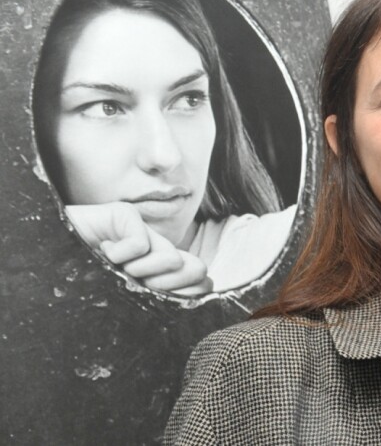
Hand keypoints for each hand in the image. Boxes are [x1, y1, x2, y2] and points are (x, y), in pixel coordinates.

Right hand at [65, 203, 211, 296]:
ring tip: (115, 267)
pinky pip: (140, 243)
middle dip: (167, 287)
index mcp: (154, 269)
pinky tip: (103, 249)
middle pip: (190, 268)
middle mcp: (151, 248)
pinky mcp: (123, 214)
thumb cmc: (80, 284)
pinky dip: (121, 255)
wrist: (41, 262)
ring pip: (170, 257)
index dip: (192, 292)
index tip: (173, 302)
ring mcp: (139, 229)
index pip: (193, 276)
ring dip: (141, 272)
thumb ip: (158, 292)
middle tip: (134, 282)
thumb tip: (204, 279)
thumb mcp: (122, 296)